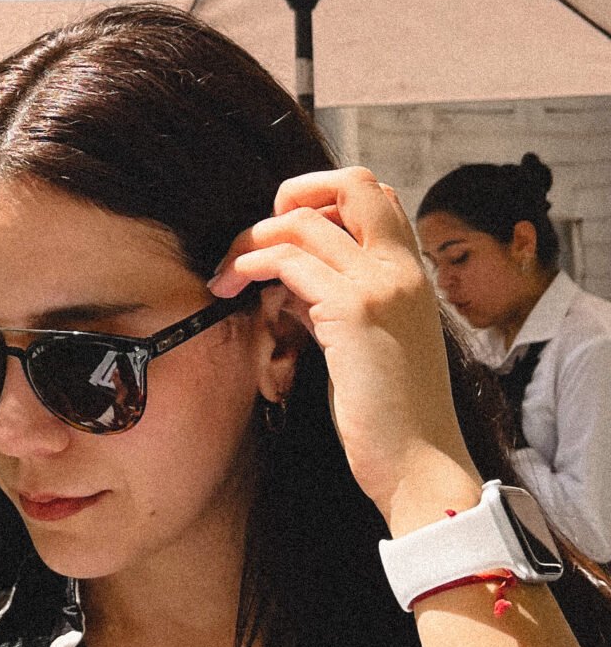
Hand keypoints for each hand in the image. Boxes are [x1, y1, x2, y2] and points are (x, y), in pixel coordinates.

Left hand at [216, 167, 482, 536]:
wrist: (419, 463)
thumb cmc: (390, 415)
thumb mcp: (365, 343)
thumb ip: (336, 303)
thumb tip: (290, 284)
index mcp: (413, 275)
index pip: (378, 198)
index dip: (327, 199)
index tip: (288, 234)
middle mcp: (403, 270)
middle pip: (355, 183)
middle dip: (295, 192)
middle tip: (258, 233)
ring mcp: (380, 285)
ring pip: (304, 220)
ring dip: (252, 238)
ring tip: (227, 274)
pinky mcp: (352, 310)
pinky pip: (289, 260)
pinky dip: (251, 263)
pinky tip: (234, 285)